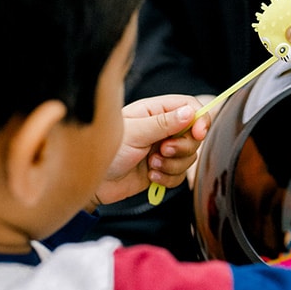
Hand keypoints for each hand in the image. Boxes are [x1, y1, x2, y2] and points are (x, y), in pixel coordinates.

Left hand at [94, 95, 209, 206]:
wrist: (90, 182)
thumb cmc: (105, 149)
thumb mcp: (135, 133)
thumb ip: (163, 123)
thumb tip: (190, 113)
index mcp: (155, 110)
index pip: (190, 107)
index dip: (200, 119)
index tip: (199, 134)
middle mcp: (162, 128)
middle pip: (193, 135)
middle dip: (182, 147)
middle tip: (162, 151)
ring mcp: (162, 150)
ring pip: (188, 157)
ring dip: (172, 165)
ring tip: (151, 164)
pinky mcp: (161, 170)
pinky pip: (179, 176)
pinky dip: (168, 178)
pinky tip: (151, 176)